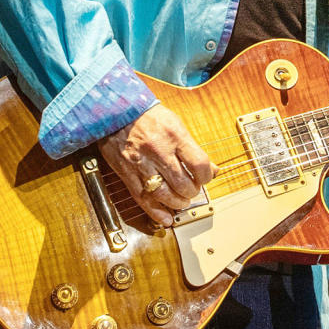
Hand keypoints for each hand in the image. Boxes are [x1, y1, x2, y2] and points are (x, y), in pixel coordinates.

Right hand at [99, 104, 214, 225]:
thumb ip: (193, 148)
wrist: (116, 111)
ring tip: (181, 202)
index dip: (206, 177)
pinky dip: (155, 211)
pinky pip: (142, 198)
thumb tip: (213, 169)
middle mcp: (157, 150)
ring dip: (176, 203)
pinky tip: (166, 218)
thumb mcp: (175, 124)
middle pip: (181, 183)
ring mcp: (140, 163)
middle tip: (191, 191)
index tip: (205, 178)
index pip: (198, 164)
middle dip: (191, 192)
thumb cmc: (148, 116)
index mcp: (174, 135)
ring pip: (162, 194)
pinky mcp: (126, 173)